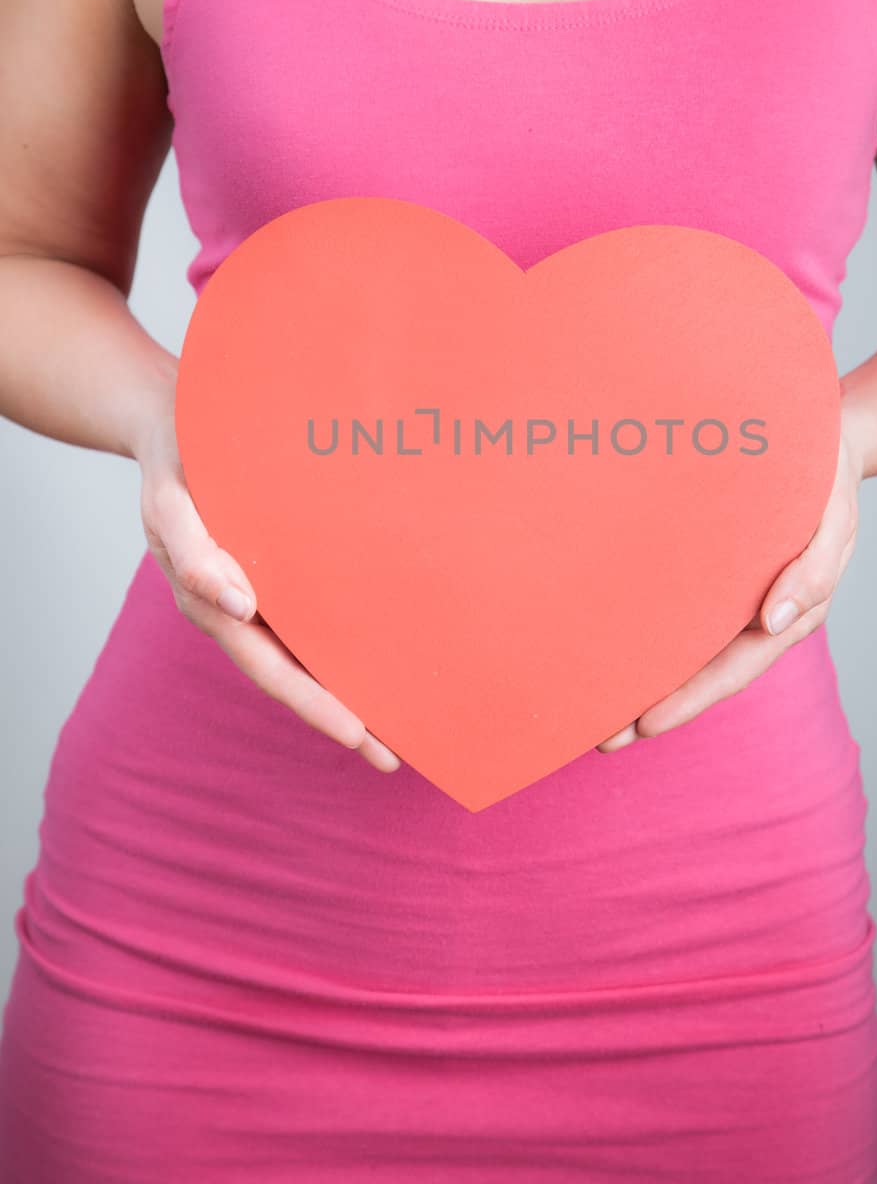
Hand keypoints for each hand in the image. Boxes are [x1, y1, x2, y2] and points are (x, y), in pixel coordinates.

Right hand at [135, 387, 401, 771]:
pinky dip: (343, 645)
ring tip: (400, 722)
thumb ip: (193, 552)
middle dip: (342, 719)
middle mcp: (237, 611)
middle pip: (296, 679)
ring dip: (349, 689)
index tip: (357, 736)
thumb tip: (238, 606)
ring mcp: (256, 597)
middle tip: (392, 758)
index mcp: (212, 606)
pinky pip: (312, 620)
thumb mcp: (170, 502)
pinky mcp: (275, 574)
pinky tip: (381, 655)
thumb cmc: (175, 463)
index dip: (315, 705)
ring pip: (307, 656)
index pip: (272, 670)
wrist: (170, 425)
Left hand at [596, 405, 864, 751]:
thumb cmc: (827, 475)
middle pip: (701, 674)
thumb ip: (813, 572)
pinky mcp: (716, 573)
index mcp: (790, 613)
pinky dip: (649, 635)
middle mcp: (758, 616)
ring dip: (644, 679)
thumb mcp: (835, 519)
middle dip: (653, 708)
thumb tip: (771, 623)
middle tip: (600, 738)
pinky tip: (611, 645)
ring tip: (592, 706)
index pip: (731, 670)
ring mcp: (736, 597)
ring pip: (686, 650)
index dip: (688, 701)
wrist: (825, 439)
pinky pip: (680, 613)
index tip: (643, 724)